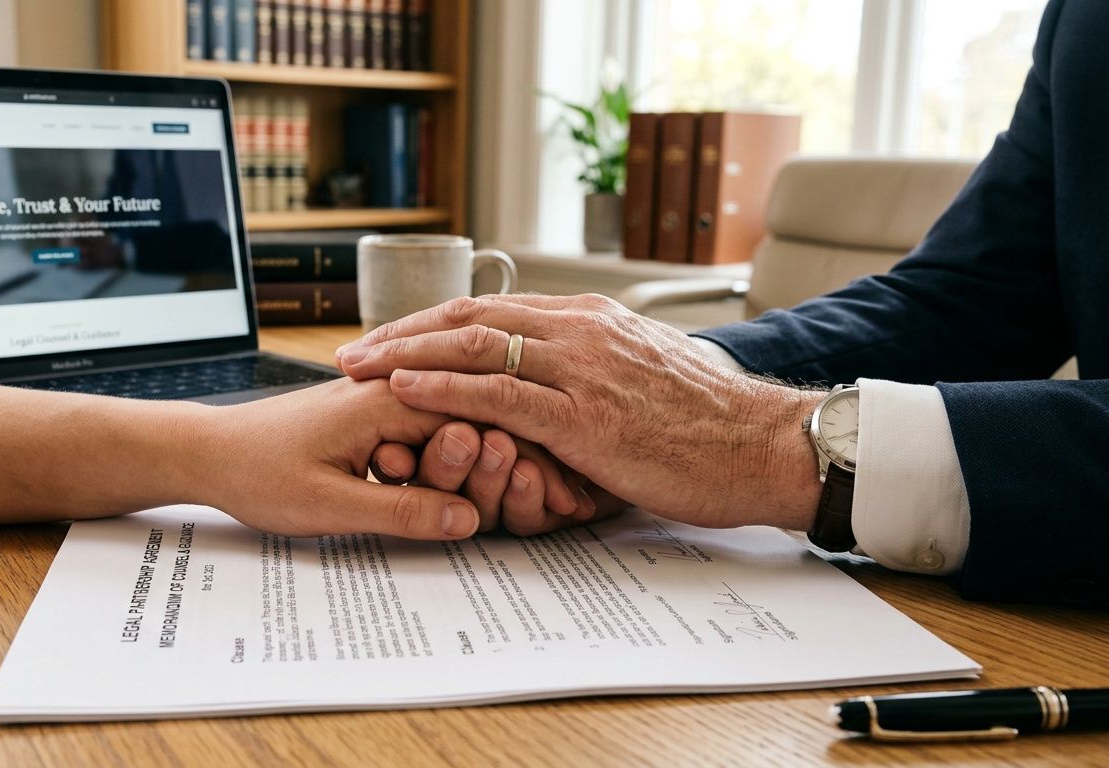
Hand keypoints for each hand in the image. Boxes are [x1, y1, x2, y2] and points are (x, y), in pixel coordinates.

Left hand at [198, 378, 481, 539]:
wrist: (207, 453)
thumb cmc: (256, 471)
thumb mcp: (332, 505)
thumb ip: (405, 512)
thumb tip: (467, 518)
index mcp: (387, 399)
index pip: (476, 418)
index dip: (497, 463)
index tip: (504, 498)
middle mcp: (390, 390)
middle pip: (465, 426)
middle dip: (473, 473)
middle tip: (456, 512)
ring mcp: (380, 403)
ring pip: (443, 436)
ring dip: (444, 475)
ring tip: (413, 500)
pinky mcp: (370, 421)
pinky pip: (417, 441)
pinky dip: (423, 471)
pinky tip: (402, 495)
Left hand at [335, 294, 825, 530]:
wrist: (764, 444)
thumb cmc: (709, 421)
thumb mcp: (646, 374)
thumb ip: (597, 366)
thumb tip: (564, 375)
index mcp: (589, 320)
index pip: (490, 312)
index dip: (431, 326)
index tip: (390, 340)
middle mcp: (578, 331)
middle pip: (467, 320)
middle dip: (401, 335)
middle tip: (352, 353)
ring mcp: (580, 370)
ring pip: (472, 349)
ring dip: (405, 357)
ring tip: (358, 369)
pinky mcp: (584, 417)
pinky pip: (498, 395)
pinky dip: (443, 390)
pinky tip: (404, 391)